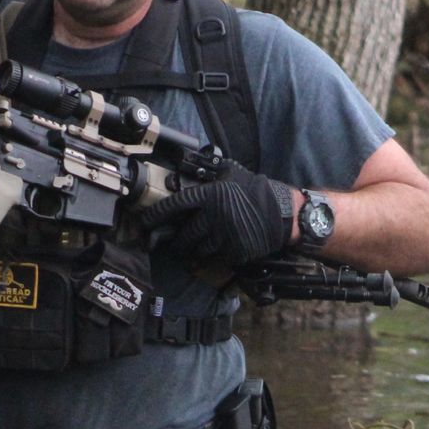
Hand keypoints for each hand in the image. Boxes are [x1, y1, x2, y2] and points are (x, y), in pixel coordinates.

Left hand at [136, 166, 295, 268]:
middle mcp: (214, 215)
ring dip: (194, 251)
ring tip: (192, 250)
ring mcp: (225, 235)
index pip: (176, 205)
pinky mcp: (235, 251)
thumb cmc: (256, 191)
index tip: (144, 221)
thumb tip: (191, 171)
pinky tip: (216, 253)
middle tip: (176, 243)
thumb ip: (211, 176)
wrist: (283, 212)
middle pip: (186, 234)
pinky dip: (215, 256)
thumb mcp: (232, 175)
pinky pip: (217, 257)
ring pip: (199, 248)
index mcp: (210, 195)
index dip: (157, 214)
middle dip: (178, 241)